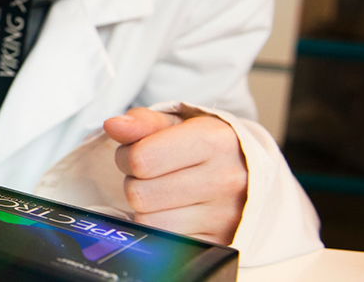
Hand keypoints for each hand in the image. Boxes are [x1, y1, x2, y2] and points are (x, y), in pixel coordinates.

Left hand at [103, 107, 247, 244]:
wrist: (250, 175)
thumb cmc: (204, 146)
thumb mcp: (177, 124)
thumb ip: (142, 122)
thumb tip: (113, 125)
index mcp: (213, 141)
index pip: (140, 159)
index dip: (128, 156)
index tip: (140, 153)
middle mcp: (224, 180)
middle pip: (139, 193)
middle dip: (135, 182)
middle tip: (151, 175)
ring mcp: (224, 216)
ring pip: (148, 221)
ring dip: (146, 208)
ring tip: (164, 193)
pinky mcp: (218, 242)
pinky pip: (164, 243)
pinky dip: (161, 228)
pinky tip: (175, 212)